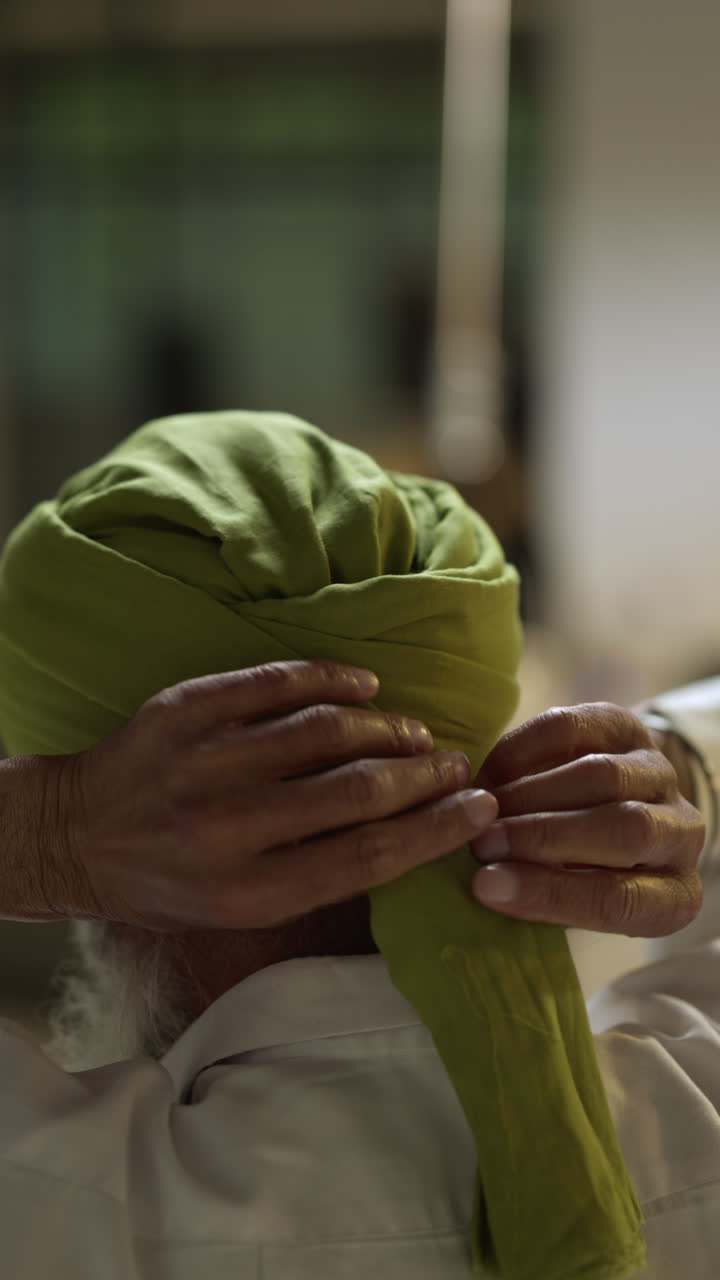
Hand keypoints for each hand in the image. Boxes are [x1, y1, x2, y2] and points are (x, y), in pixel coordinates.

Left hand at [42, 660, 496, 930]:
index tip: (478, 807)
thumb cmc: (165, 883)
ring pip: (324, 732)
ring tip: (415, 731)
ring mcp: (204, 764)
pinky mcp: (185, 711)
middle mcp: (227, 831)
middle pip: (357, 793)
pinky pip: (275, 683)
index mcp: (247, 893)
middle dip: (423, 776)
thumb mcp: (237, 909)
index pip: (367, 857)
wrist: (73, 835)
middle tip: (456, 764)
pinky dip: (331, 679)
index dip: (435, 829)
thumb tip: (408, 835)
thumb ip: (316, 877)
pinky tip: (365, 685)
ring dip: (387, 728)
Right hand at [469, 702, 704, 935]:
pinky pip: (576, 729)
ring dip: (531, 794)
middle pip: (625, 829)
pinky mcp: (627, 727)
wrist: (608, 810)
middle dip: (545, 836)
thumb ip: (543, 895)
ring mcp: (659, 774)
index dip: (550, 893)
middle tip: (483, 842)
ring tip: (483, 808)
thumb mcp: (574, 901)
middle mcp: (681, 833)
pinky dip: (524, 750)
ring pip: (602, 776)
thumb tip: (486, 882)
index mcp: (673, 896)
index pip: (621, 902)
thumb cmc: (584, 875)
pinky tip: (491, 774)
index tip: (487, 885)